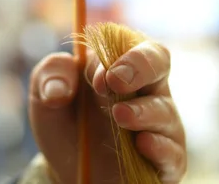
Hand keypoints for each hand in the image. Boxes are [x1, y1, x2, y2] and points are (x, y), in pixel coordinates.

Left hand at [29, 42, 185, 182]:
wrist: (71, 172)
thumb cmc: (68, 125)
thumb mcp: (46, 95)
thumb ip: (49, 74)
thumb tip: (59, 89)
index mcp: (124, 67)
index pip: (130, 46)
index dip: (115, 58)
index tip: (95, 79)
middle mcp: (148, 92)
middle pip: (159, 62)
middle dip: (140, 65)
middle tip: (115, 80)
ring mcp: (161, 126)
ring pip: (165, 111)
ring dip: (143, 111)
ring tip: (119, 115)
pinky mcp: (166, 161)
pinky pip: (173, 152)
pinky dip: (160, 147)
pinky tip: (142, 144)